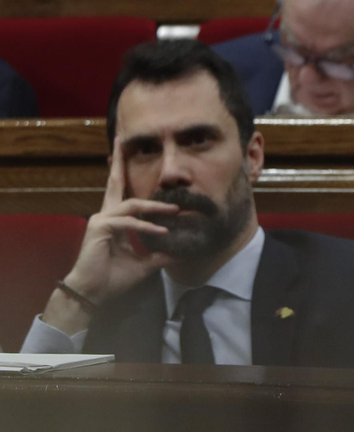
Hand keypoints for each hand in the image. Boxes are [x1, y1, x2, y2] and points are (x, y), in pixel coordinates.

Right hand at [41, 139, 178, 333]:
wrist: (94, 292)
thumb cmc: (114, 276)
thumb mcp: (145, 263)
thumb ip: (160, 253)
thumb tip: (181, 251)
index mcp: (116, 219)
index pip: (121, 191)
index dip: (122, 172)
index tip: (123, 152)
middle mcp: (106, 214)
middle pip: (115, 182)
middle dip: (119, 161)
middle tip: (121, 139)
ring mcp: (101, 219)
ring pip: (132, 204)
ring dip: (155, 206)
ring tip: (175, 208)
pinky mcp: (99, 228)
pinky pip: (128, 222)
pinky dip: (146, 226)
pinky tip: (161, 232)